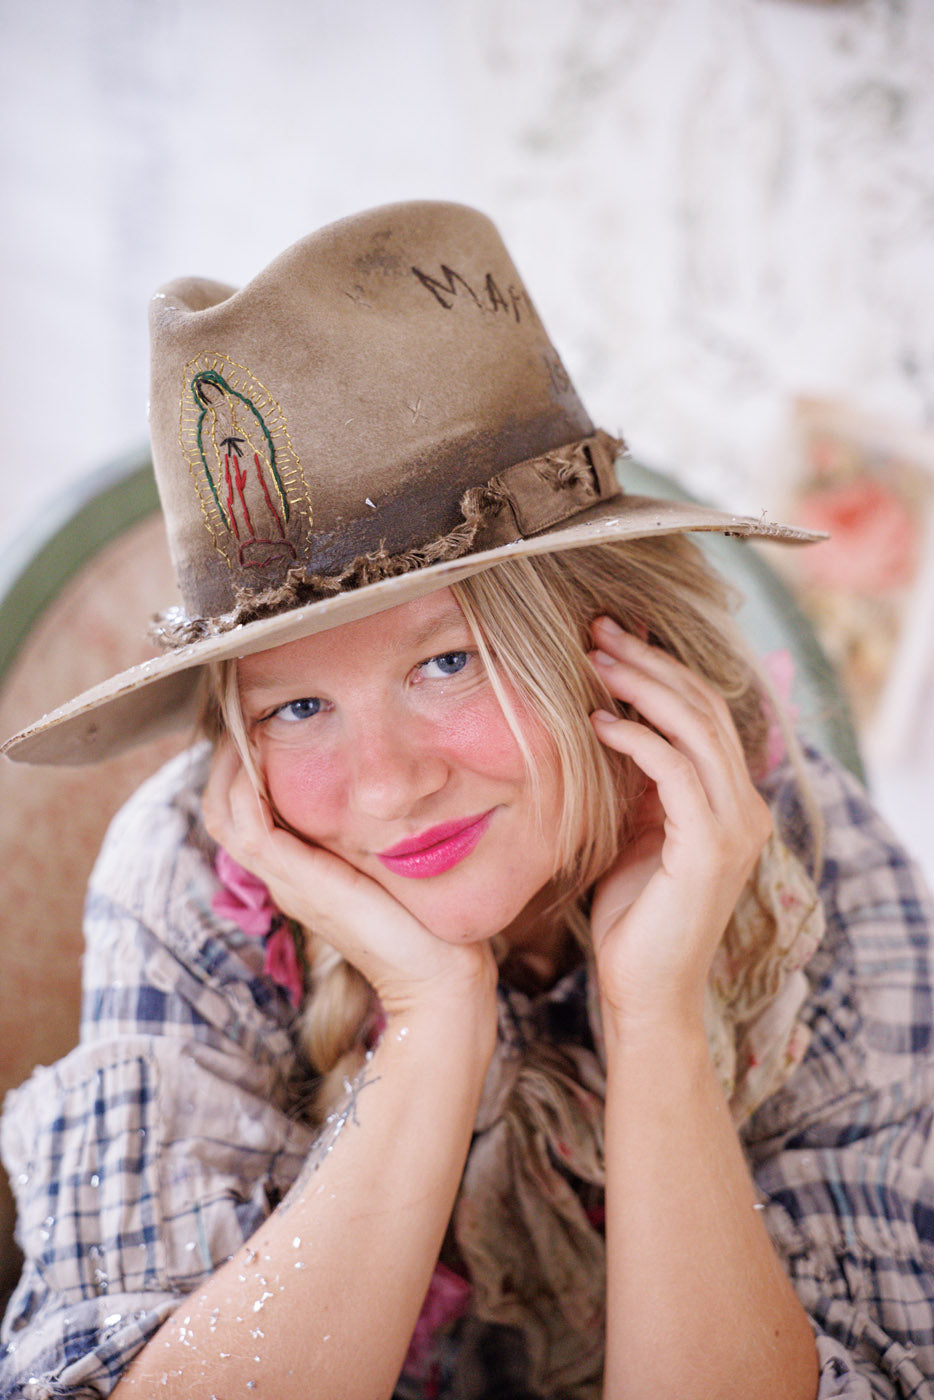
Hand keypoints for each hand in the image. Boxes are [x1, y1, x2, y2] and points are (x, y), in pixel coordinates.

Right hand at [202, 741, 496, 1018]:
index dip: (243, 763)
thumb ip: (376, 830)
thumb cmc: (429, 919)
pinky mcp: (299, 885)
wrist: (439, 975)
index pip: (243, 809)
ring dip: (230, 761)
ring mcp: (287, 882)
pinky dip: (247, 786)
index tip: (266, 717)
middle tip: (247, 707)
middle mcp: (285, 875)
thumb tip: (388, 784)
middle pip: (221, 806)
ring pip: (224, 812)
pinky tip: (263, 750)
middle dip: (228, 754)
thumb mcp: (394, 860)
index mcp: (300, 870)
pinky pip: (249, 827)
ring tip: (248, 718)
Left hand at [587, 617, 771, 1035]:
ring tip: (594, 659)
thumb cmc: (632, 914)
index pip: (704, 712)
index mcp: (732, 801)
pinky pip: (677, 773)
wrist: (642, 990)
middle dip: (649, 661)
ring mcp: (735, 826)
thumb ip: (639, 782)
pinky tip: (598, 721)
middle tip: (598, 629)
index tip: (610, 638)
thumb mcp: (635, 831)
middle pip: (704, 707)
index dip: (660, 668)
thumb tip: (611, 719)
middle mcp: (745, 806)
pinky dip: (638, 740)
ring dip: (642, 686)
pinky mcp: (711, 847)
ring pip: (696, 729)